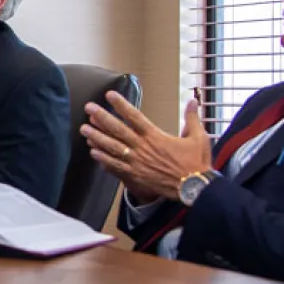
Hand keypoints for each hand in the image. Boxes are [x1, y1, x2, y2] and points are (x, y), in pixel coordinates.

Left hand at [79, 91, 214, 202]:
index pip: (134, 116)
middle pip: (118, 130)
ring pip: (112, 148)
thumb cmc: (196, 163)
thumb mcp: (199, 137)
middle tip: (88, 108)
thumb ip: (192, 118)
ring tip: (84, 129)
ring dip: (97, 137)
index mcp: (156, 136)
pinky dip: (103, 159)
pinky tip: (92, 153)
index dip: (121, 105)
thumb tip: (193, 100)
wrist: (194, 188)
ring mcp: (137, 162)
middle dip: (101, 118)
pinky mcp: (135, 176)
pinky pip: (115, 167)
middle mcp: (143, 147)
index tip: (109, 95)